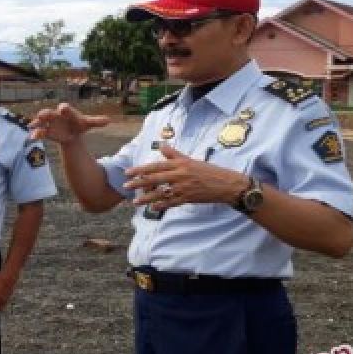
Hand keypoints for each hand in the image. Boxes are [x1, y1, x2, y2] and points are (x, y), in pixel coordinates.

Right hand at [29, 103, 109, 143]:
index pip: (65, 109)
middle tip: (42, 115)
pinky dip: (35, 133)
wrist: (70, 131)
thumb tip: (109, 120)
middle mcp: (56, 115)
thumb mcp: (87, 124)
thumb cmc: (78, 124)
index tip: (63, 109)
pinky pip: (40, 131)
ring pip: (41, 122)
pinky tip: (32, 137)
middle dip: (45, 114)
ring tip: (33, 127)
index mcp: (66, 112)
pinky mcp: (46, 131)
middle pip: (49, 113)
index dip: (64, 109)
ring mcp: (49, 123)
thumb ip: (96, 121)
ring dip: (37, 124)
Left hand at [123, 143, 248, 210]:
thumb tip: (162, 145)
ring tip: (135, 201)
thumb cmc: (208, 171)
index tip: (128, 172)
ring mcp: (184, 188)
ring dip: (147, 198)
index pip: (156, 166)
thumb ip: (174, 155)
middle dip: (139, 183)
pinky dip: (161, 206)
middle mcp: (180, 175)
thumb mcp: (191, 160)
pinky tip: (152, 208)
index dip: (141, 169)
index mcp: (180, 164)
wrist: (226, 184)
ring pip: (161, 193)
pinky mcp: (188, 198)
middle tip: (126, 186)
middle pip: (155, 179)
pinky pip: (172, 203)